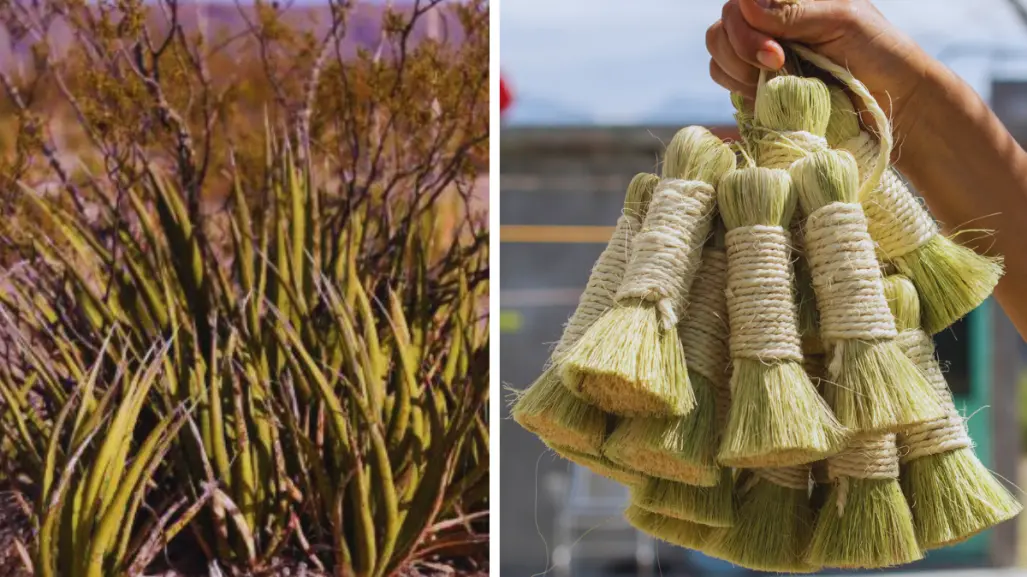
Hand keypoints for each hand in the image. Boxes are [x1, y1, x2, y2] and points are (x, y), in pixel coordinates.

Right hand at [706, 0, 933, 134]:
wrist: (891, 100)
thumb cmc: (878, 51)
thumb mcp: (841, 21)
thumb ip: (794, 12)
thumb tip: (745, 2)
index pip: (742, 0)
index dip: (746, 26)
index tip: (776, 53)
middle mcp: (770, 20)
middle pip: (723, 25)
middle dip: (742, 49)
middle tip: (779, 66)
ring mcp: (759, 51)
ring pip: (717, 51)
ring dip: (739, 70)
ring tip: (775, 82)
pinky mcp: (755, 81)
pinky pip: (723, 77)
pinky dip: (738, 87)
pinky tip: (766, 94)